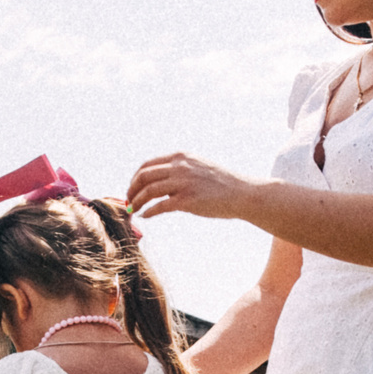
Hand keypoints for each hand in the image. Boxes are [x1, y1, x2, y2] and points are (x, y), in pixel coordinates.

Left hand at [126, 153, 255, 221]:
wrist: (243, 193)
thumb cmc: (223, 184)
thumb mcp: (199, 167)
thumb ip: (180, 170)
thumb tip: (162, 184)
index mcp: (181, 157)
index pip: (147, 165)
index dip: (135, 178)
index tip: (132, 188)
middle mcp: (180, 167)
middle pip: (143, 176)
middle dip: (131, 190)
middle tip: (129, 201)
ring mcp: (183, 183)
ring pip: (148, 191)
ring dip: (136, 202)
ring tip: (134, 210)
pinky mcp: (187, 200)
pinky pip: (159, 206)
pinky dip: (149, 212)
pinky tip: (146, 216)